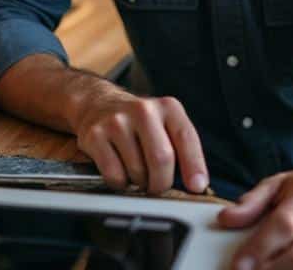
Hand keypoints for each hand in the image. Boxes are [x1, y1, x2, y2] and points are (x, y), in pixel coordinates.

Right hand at [70, 91, 208, 194]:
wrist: (98, 105)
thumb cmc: (139, 122)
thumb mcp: (166, 124)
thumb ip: (182, 148)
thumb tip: (196, 184)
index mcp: (168, 107)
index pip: (186, 138)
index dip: (194, 165)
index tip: (196, 186)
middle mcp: (143, 111)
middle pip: (161, 158)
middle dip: (162, 182)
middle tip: (158, 186)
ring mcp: (117, 122)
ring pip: (137, 172)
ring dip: (140, 183)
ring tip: (137, 172)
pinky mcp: (95, 136)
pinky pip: (114, 176)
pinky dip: (120, 183)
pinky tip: (120, 170)